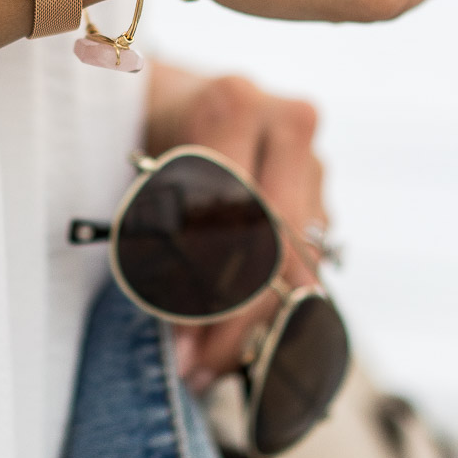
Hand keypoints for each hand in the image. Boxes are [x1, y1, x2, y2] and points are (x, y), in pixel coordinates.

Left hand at [146, 66, 328, 392]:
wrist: (173, 88)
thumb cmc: (144, 129)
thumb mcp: (134, 168)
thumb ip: (155, 237)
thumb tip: (183, 340)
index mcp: (233, 106)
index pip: (236, 217)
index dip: (212, 292)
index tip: (183, 349)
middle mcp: (286, 124)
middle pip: (278, 245)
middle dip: (240, 321)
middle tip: (200, 369)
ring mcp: (313, 157)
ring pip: (300, 260)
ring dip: (258, 322)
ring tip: (211, 363)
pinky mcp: (323, 188)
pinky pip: (308, 259)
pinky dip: (273, 305)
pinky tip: (239, 336)